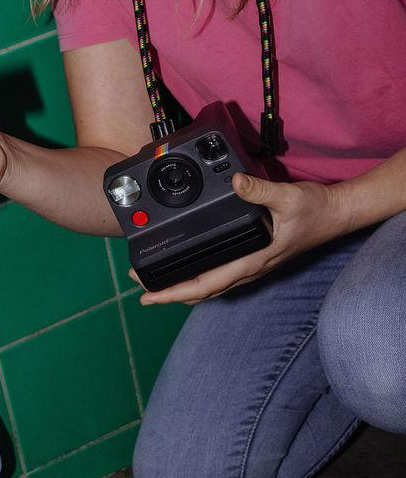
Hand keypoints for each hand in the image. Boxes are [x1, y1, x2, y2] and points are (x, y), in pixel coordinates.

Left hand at [135, 172, 351, 304]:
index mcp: (252, 259)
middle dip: (170, 292)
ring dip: (183, 286)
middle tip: (140, 288)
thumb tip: (235, 182)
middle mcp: (250, 267)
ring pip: (212, 285)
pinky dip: (200, 277)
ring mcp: (252, 264)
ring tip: (157, 282)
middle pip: (203, 290)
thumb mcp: (287, 196)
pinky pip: (222, 273)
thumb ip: (260, 190)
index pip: (206, 284)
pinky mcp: (255, 256)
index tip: (149, 295)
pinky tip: (190, 268)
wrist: (337, 213)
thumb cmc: (315, 210)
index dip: (174, 292)